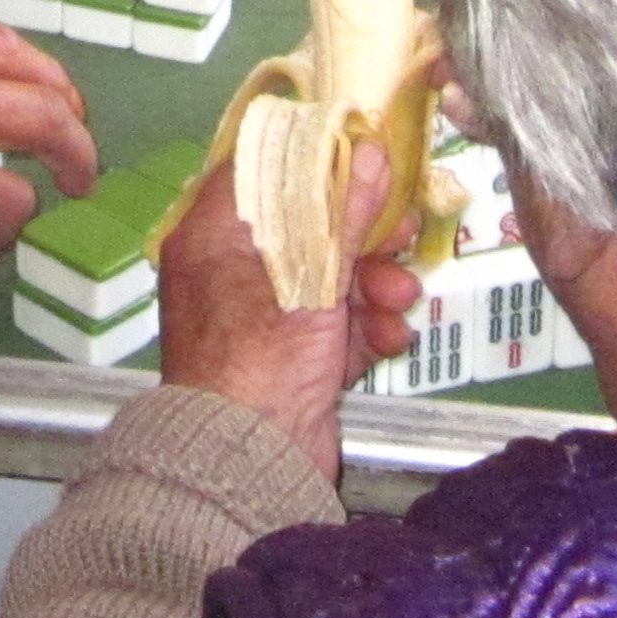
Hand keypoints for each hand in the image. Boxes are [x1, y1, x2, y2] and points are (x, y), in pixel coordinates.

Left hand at [157, 144, 420, 480]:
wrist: (247, 467)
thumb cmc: (259, 358)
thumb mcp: (309, 278)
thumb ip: (343, 214)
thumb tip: (371, 151)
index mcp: (213, 236)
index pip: (260, 171)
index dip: (315, 156)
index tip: (365, 150)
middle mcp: (233, 271)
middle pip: (306, 228)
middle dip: (363, 235)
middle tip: (403, 233)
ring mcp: (263, 320)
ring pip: (330, 280)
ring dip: (373, 287)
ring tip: (401, 299)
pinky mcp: (292, 362)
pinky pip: (336, 328)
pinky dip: (365, 331)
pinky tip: (391, 338)